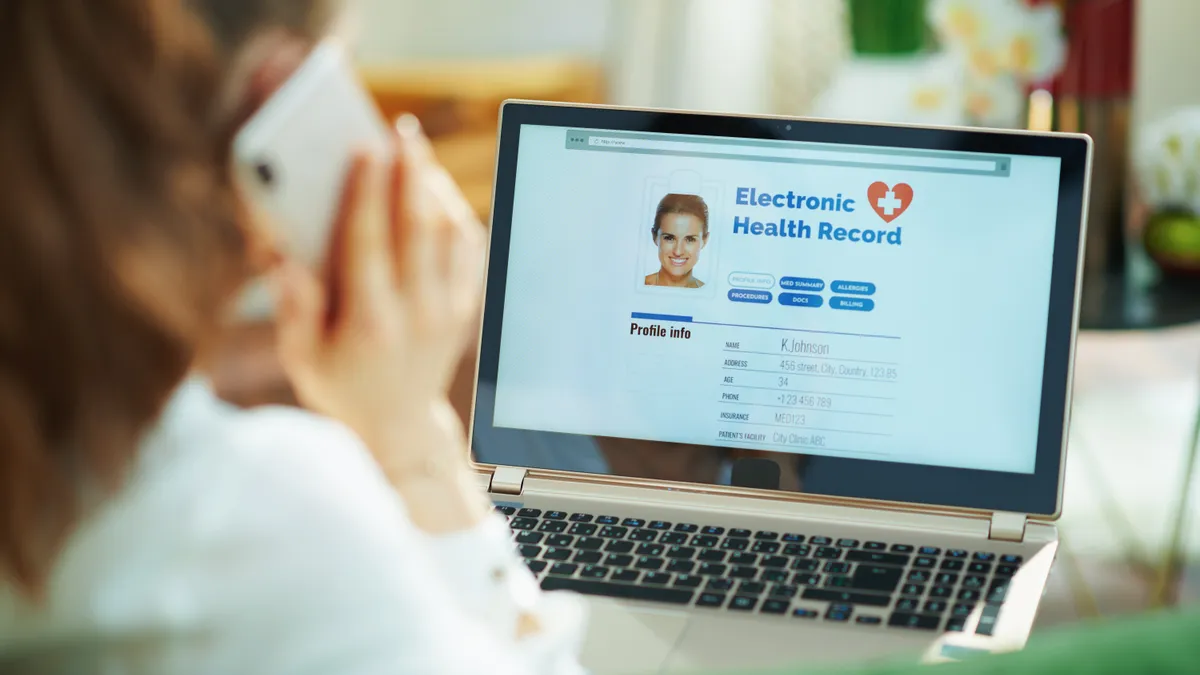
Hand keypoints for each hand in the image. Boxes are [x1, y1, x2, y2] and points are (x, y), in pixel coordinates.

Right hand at [272, 117, 485, 472]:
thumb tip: (284, 255)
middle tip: (401, 131)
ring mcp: (449, 311)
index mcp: (370, 324)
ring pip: (451, 232)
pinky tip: (435, 191)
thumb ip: (293, 307)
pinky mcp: (466, 308)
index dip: (366, 191)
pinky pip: (468, 249)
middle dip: (410, 172)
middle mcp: (418, 315)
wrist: (399, 428)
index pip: (370, 244)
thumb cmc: (339, 386)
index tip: (363, 147)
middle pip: (419, 228)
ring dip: (434, 187)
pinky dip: (455, 213)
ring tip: (415, 153)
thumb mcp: (302, 358)